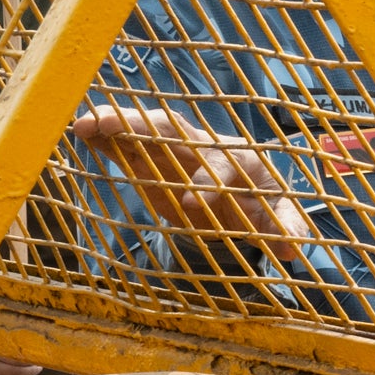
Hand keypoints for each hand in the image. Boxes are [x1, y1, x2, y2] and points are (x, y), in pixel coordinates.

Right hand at [71, 104, 312, 257]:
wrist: (249, 192)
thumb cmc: (265, 203)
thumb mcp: (281, 219)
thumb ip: (286, 231)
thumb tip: (293, 250)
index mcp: (239, 160)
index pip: (221, 164)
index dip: (209, 182)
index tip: (194, 204)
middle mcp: (205, 147)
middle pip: (175, 129)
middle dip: (145, 126)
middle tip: (112, 127)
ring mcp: (176, 151)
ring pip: (147, 130)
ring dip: (116, 124)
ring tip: (84, 125)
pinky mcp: (155, 161)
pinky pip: (129, 144)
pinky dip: (106, 138)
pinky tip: (80, 133)